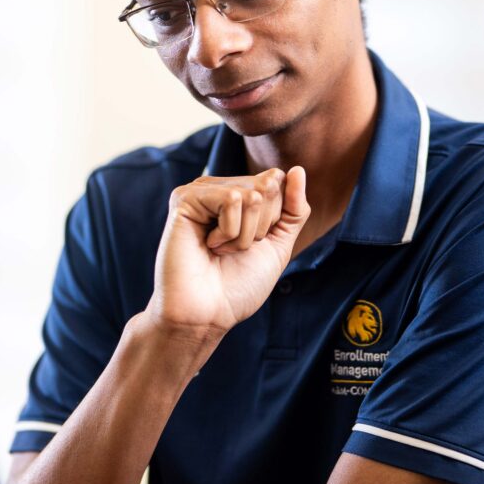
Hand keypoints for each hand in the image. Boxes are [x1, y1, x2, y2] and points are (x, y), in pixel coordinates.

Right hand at [147, 166, 309, 333]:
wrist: (207, 314)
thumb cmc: (237, 285)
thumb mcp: (278, 245)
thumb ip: (293, 209)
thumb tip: (298, 169)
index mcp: (237, 195)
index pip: (278, 181)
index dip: (275, 219)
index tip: (251, 244)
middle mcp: (218, 188)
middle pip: (268, 185)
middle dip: (262, 226)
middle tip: (234, 249)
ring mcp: (200, 191)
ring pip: (253, 194)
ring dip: (244, 235)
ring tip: (219, 250)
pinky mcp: (185, 198)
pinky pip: (232, 200)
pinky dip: (229, 233)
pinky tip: (207, 245)